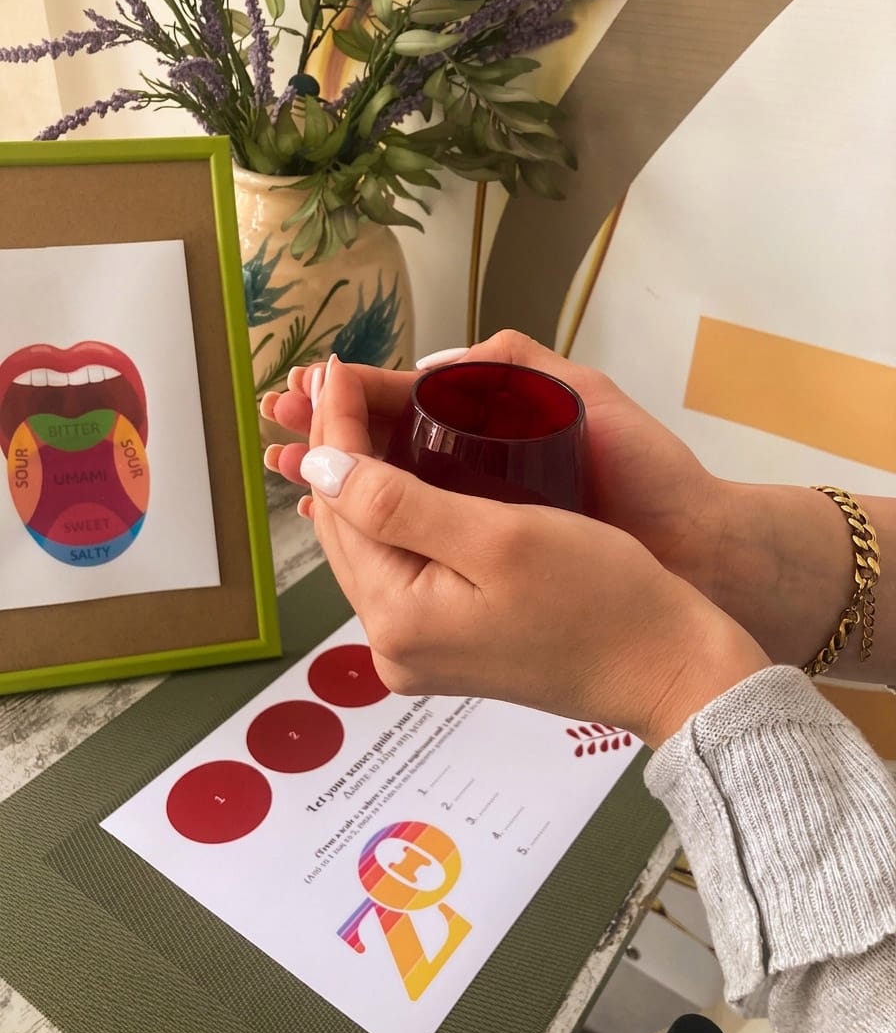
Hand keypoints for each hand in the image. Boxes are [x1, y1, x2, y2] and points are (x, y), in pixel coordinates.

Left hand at [297, 358, 769, 746]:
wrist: (665, 667)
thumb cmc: (601, 596)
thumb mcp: (500, 535)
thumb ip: (397, 502)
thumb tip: (318, 465)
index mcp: (398, 619)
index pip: (338, 504)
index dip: (334, 427)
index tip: (335, 365)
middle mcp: (393, 646)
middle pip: (344, 530)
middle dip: (340, 451)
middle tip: (341, 380)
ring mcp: (417, 653)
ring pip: (370, 548)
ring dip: (363, 482)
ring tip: (363, 414)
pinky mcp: (445, 649)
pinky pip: (401, 568)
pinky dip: (396, 517)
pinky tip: (401, 477)